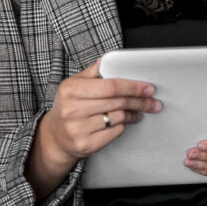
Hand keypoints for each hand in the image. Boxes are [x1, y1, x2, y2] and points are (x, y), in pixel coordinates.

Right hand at [36, 61, 159, 164]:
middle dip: (139, 100)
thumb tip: (106, 61)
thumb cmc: (68, 107)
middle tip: (151, 100)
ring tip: (140, 111)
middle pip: (117, 102)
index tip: (146, 88)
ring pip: (118, 117)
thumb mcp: (72, 85)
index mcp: (70, 90)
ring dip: (134, 113)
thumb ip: (91, 73)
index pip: (110, 86)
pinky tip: (126, 122)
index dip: (132, 86)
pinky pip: (114, 132)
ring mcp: (78, 129)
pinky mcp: (86, 144)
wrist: (55, 137)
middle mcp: (72, 110)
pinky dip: (123, 125)